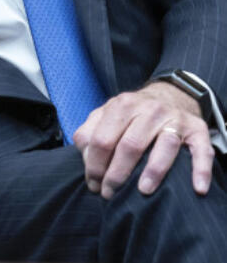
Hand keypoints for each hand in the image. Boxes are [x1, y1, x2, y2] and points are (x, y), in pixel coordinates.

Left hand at [73, 81, 213, 198]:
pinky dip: (200, 169)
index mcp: (120, 106)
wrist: (171, 94)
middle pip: (130, 145)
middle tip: (110, 193)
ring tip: (142, 191)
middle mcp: (148, 109)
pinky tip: (197, 188)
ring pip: (164, 146)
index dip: (94, 166)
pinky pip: (201, 150)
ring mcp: (174, 118)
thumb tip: (85, 158)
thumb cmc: (132, 113)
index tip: (93, 185)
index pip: (101, 139)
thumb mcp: (107, 114)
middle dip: (117, 174)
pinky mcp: (196, 129)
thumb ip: (90, 132)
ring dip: (153, 172)